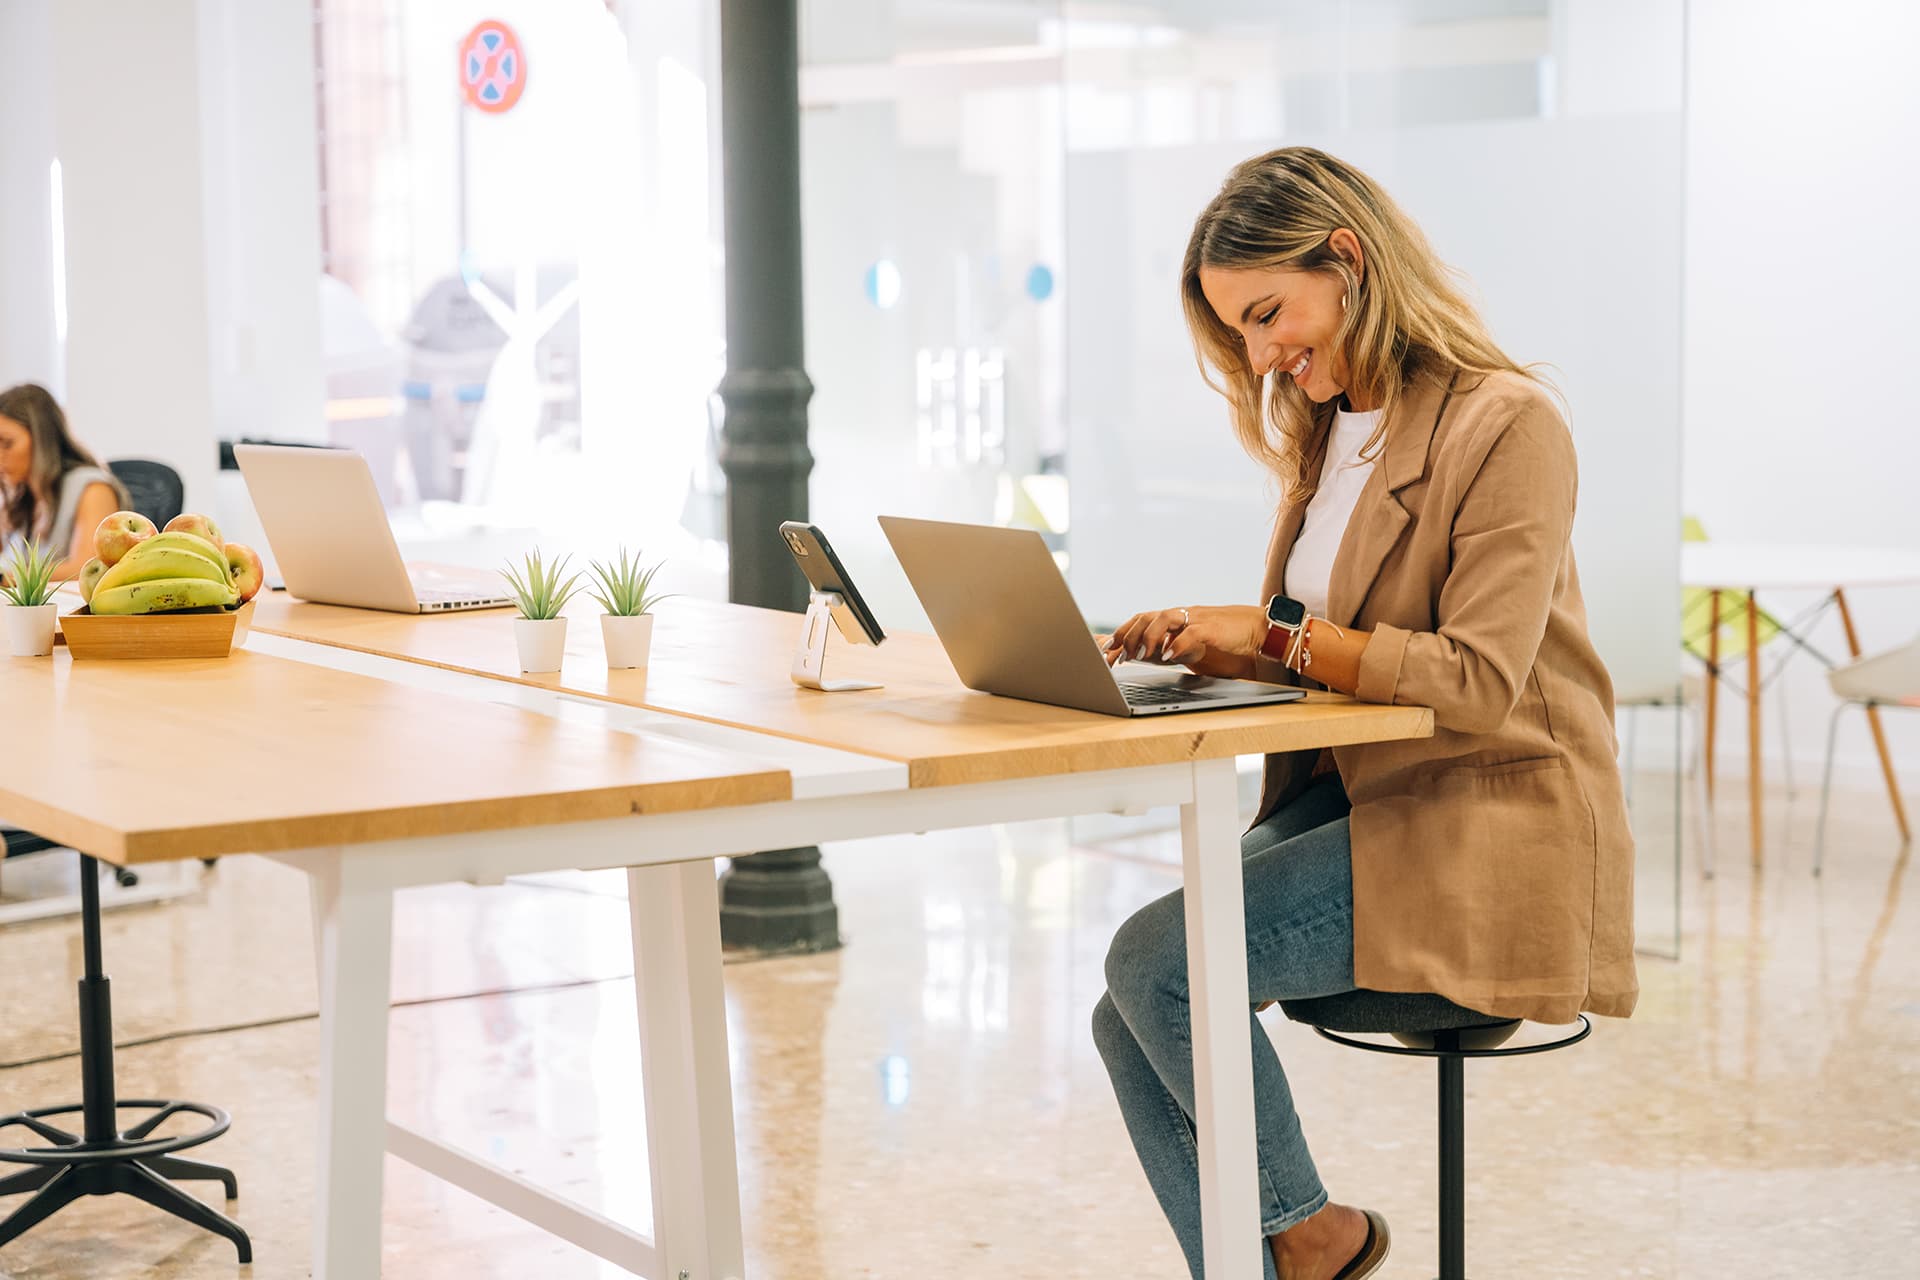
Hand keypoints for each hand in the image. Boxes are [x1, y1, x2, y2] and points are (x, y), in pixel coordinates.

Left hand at [1100, 605, 1266, 668]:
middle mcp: (1181, 616)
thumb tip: (1146, 657)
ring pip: (1164, 618)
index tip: (1106, 651)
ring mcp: (1196, 620)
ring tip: (1140, 654)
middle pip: (1146, 617)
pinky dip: (1178, 644)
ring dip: (1149, 637)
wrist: (1256, 629)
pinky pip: (1192, 633)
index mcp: (1173, 620)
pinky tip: (1169, 656)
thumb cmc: (1222, 638)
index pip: (1140, 620)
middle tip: (1118, 655)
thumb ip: (1170, 647)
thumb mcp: (1190, 644)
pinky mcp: (1212, 628)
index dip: (1121, 633)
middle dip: (1128, 635)